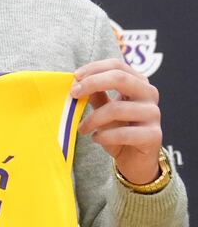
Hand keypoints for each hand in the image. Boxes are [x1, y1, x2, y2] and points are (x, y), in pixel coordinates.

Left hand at [72, 58, 161, 184]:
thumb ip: (96, 94)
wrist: (136, 161)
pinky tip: (96, 138)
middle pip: (120, 78)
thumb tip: (77, 81)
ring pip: (117, 108)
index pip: (117, 65)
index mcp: (138, 82)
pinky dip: (104, 136)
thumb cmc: (119, 130)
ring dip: (93, 119)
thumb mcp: (104, 109)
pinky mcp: (153, 135)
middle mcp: (149, 94)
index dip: (94, 68)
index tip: (75, 77)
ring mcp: (154, 114)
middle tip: (73, 94)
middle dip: (92, 83)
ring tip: (82, 128)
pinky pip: (124, 133)